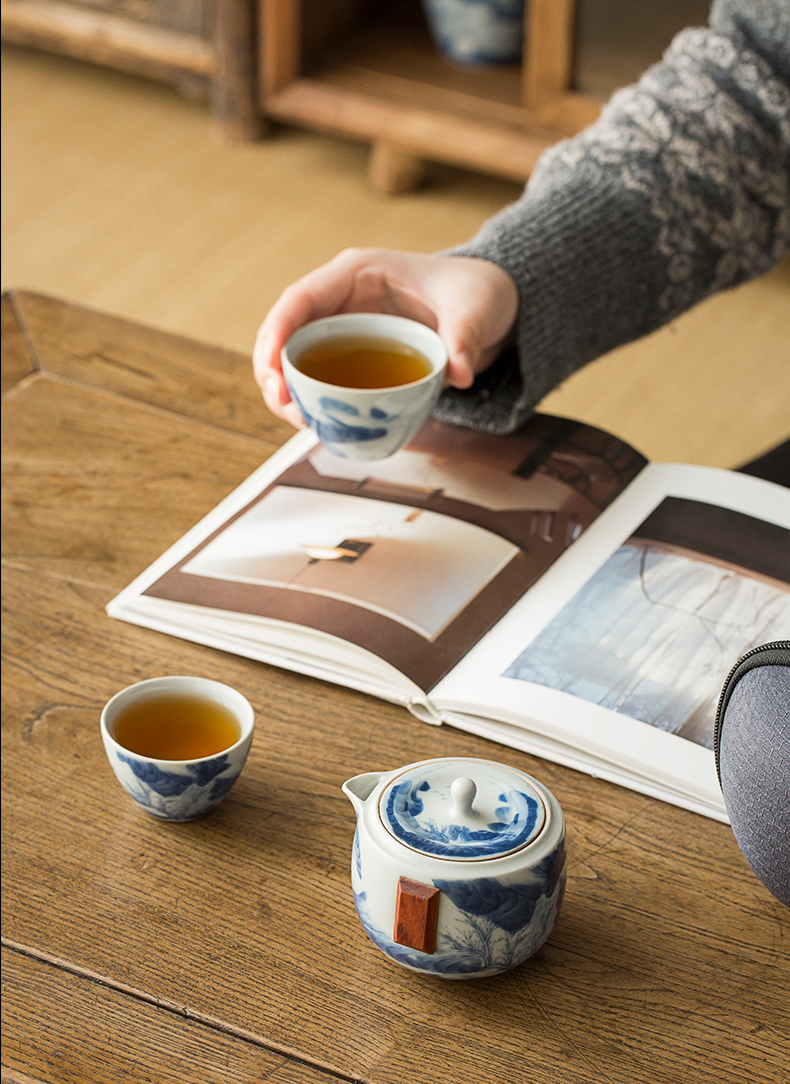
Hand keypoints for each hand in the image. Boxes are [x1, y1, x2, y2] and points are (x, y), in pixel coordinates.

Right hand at [252, 248, 518, 426]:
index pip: (301, 298)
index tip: (271, 370)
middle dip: (273, 370)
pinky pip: (321, 377)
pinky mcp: (354, 355)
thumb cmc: (476, 291)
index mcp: (357, 273)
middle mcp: (341, 299)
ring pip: (296, 359)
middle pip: (286, 332)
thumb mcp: (475, 307)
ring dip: (288, 392)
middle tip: (283, 406)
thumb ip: (466, 336)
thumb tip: (459, 374)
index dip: (277, 332)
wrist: (491, 304)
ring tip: (300, 422)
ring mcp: (344, 328)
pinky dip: (312, 401)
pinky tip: (318, 425)